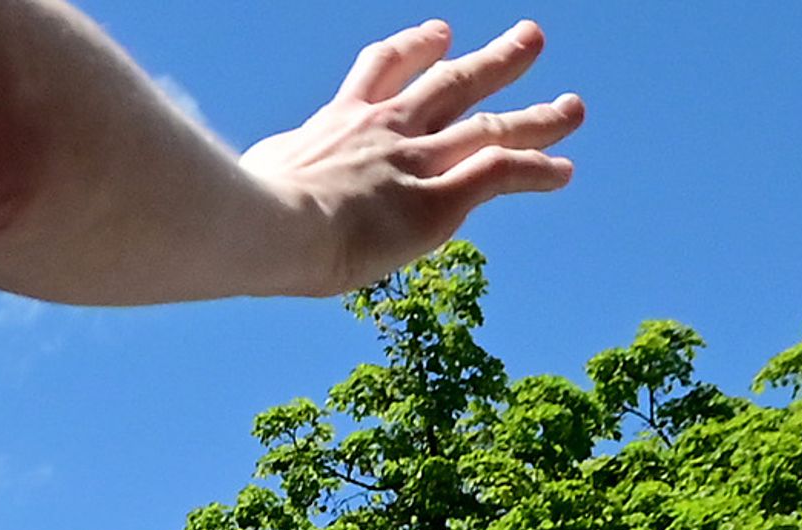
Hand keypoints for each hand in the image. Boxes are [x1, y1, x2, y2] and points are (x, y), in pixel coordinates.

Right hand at [241, 21, 583, 295]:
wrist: (266, 224)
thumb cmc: (239, 216)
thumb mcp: (244, 186)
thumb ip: (257, 189)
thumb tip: (227, 219)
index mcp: (336, 123)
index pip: (381, 70)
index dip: (415, 47)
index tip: (440, 34)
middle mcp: (384, 130)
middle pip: (450, 82)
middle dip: (493, 60)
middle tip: (531, 39)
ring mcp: (415, 161)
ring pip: (490, 125)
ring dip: (537, 115)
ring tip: (574, 106)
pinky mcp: (438, 198)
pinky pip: (500, 173)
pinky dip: (536, 169)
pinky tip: (564, 170)